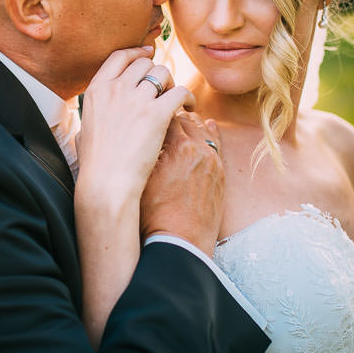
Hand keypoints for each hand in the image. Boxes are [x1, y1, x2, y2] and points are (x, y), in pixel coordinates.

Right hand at [76, 46, 192, 209]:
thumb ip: (92, 118)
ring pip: (164, 74)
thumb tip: (93, 118)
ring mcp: (136, 99)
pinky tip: (189, 107)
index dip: (137, 53)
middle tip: (164, 88)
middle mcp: (116, 89)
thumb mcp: (84, 132)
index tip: (148, 55)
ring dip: (172, 84)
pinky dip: (188, 97)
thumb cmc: (95, 166)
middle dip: (157, 73)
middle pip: (145, 64)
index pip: (119, 57)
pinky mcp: (157, 113)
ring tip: (177, 100)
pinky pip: (180, 92)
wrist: (106, 183)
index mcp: (96, 90)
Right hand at [139, 113, 223, 249]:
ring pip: (202, 132)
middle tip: (159, 110)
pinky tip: (209, 126)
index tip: (146, 107)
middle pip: (185, 122)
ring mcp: (213, 163)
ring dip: (191, 125)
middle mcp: (199, 151)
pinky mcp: (220, 176)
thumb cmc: (153, 217)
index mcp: (178, 148)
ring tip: (181, 116)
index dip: (154, 111)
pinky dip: (210, 135)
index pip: (165, 117)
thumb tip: (133, 135)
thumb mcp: (139, 180)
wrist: (181, 245)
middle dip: (172, 116)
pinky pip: (217, 147)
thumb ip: (140, 153)